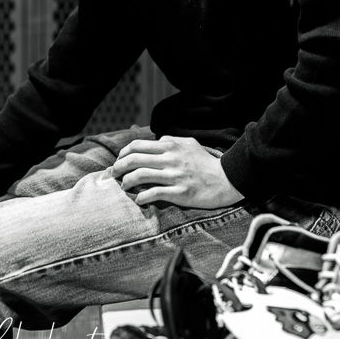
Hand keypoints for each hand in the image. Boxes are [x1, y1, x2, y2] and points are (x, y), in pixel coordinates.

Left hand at [111, 135, 243, 208]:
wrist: (226, 180)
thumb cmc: (206, 163)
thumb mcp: (190, 143)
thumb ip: (171, 140)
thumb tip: (157, 139)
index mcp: (171, 145)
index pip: (138, 145)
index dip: (123, 153)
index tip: (118, 161)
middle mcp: (170, 158)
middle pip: (134, 159)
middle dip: (118, 167)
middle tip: (113, 175)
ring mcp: (174, 176)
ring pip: (140, 176)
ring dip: (126, 182)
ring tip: (124, 187)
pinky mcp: (180, 192)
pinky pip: (153, 193)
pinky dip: (141, 197)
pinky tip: (139, 199)